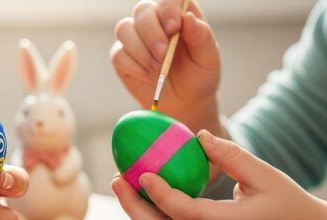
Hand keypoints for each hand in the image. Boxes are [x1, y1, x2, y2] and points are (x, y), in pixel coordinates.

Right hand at [110, 0, 222, 134]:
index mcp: (177, 14)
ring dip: (141, 51)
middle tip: (164, 55)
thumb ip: (201, 36)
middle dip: (152, 33)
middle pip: (142, 10)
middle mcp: (154, 21)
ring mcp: (136, 38)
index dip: (167, 8)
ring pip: (124, 29)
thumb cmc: (199, 75)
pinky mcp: (123, 58)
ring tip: (157, 70)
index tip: (173, 28)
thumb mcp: (208, 57)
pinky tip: (148, 76)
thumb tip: (187, 18)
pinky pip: (118, 55)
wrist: (186, 103)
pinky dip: (134, 67)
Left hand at [110, 130, 326, 219]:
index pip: (187, 214)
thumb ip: (231, 155)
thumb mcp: (265, 174)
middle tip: (117, 180)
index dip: (161, 195)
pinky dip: (151, 214)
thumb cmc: (287, 202)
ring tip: (122, 183)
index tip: (142, 174)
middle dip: (133, 207)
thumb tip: (197, 136)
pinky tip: (142, 193)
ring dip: (138, 211)